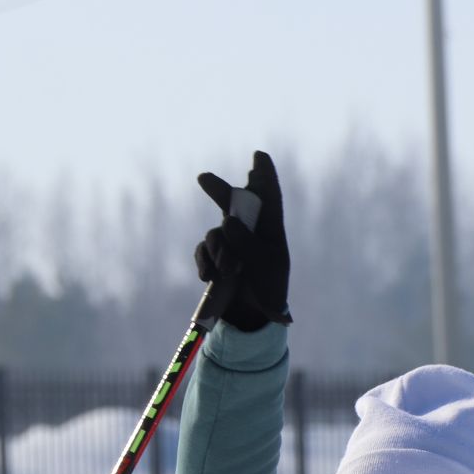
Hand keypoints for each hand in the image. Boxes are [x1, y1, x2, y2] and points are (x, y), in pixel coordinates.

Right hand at [194, 150, 290, 330]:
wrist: (252, 317)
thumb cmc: (268, 289)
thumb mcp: (265, 267)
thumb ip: (249, 243)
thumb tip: (227, 221)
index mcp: (270, 229)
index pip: (268, 197)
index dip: (264, 175)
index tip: (259, 156)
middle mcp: (249, 230)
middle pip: (232, 203)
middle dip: (218, 190)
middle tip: (203, 178)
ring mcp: (229, 243)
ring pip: (216, 233)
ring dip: (220, 251)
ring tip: (230, 271)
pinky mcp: (213, 257)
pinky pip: (203, 250)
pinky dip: (205, 262)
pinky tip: (210, 276)